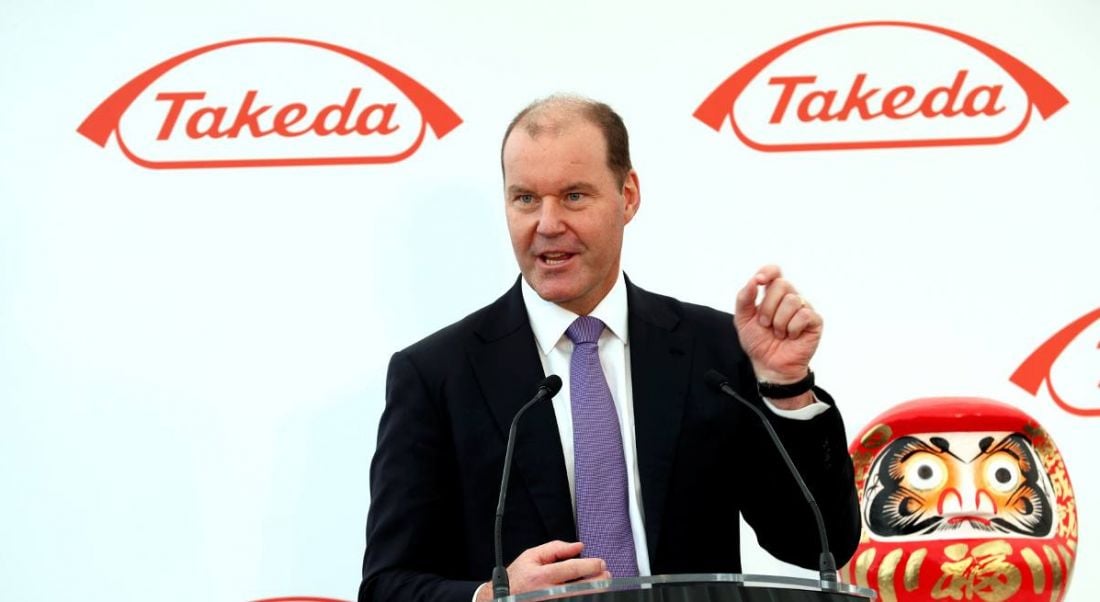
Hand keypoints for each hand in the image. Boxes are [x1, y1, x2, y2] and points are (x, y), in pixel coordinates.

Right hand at [475, 541, 609, 600]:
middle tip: (606, 575)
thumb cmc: (517, 577)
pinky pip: (572, 601)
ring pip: (578, 597)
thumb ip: (555, 549)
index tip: (601, 563)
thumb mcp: (531, 556)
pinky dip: (583, 597)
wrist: (501, 598)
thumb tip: (578, 547)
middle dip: (598, 581)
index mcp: (541, 576)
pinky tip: (590, 593)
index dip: (590, 566)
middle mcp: (547, 593)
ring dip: (594, 592)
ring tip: (603, 584)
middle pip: (580, 588)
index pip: (571, 569)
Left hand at [733, 265, 821, 399]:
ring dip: (779, 321)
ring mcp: (803, 308)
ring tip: (778, 333)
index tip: (759, 281)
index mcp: (772, 295)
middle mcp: (789, 298)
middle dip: (768, 307)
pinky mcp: (814, 321)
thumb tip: (753, 281)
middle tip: (765, 324)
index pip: (774, 271)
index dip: (768, 271)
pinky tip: (791, 336)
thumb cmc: (758, 343)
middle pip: (782, 284)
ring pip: (793, 300)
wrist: (769, 366)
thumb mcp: (743, 320)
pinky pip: (803, 315)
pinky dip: (792, 328)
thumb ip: (744, 299)